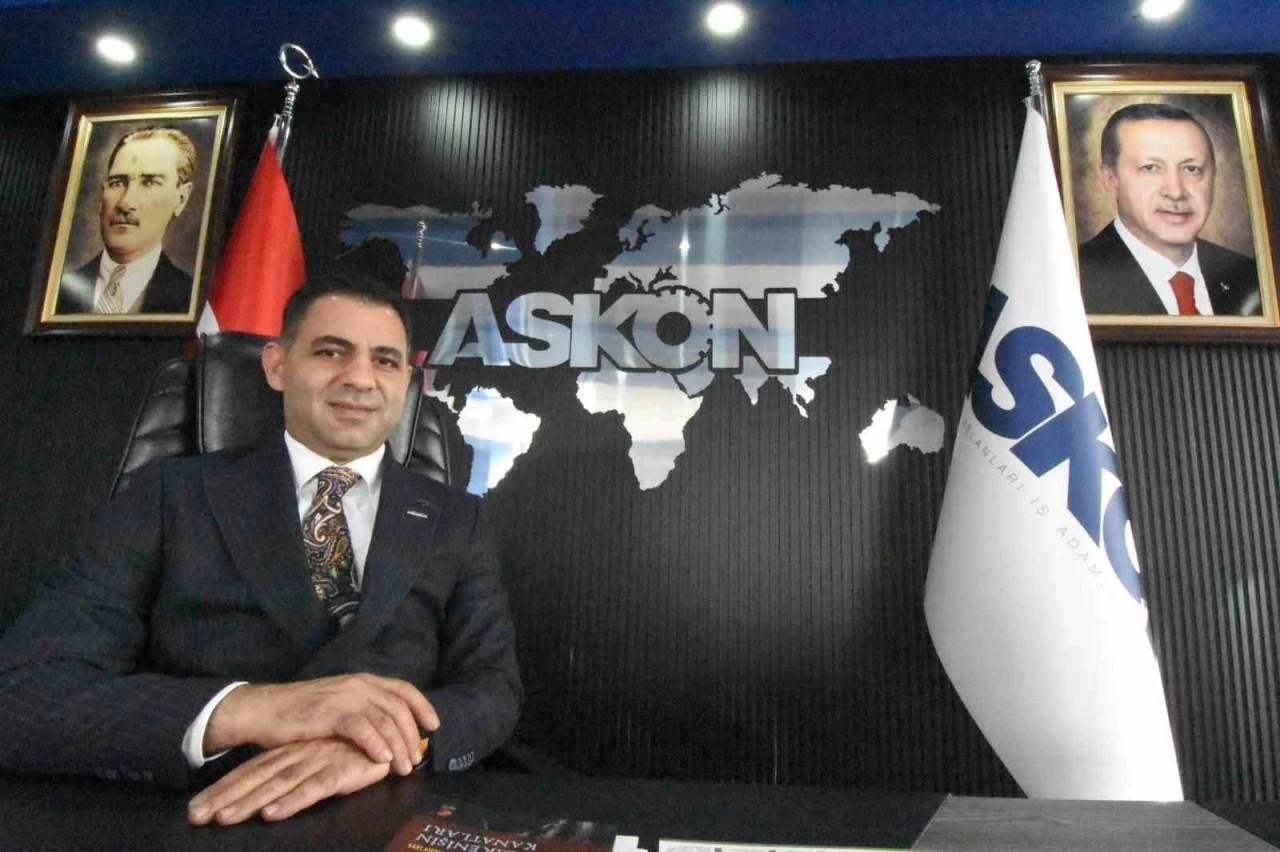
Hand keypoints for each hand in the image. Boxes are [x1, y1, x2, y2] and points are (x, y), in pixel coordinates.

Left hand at [187, 738, 390, 825]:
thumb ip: (294, 773)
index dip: (221, 790)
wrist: (392, 734)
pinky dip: (292, 801)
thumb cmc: (355, 750)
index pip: (249, 772)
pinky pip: (313, 788)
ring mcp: (318, 762)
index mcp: (289, 754)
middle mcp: (298, 757)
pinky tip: (273, 813)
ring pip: (277, 784)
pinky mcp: (340, 771)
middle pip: (254, 779)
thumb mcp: (318, 759)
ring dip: (249, 802)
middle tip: (195, 817)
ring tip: (224, 819)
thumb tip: (263, 795)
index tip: (193, 811)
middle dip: (223, 798)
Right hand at [205, 674, 437, 776]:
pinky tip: (383, 759)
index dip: (422, 706)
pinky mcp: (332, 712)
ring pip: (385, 720)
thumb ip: (364, 710)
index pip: (404, 689)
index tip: (434, 725)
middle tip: (417, 758)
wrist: (265, 710)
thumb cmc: (302, 712)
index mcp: (364, 680)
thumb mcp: (339, 704)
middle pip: (399, 708)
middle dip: (412, 734)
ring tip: (404, 767)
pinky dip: (376, 744)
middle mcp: (359, 684)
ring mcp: (346, 696)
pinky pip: (363, 728)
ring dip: (399, 745)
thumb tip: (391, 730)